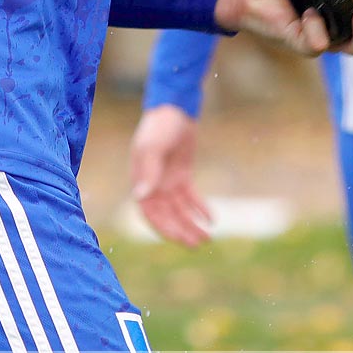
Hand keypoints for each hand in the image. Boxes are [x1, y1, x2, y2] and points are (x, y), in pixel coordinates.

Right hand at [129, 105, 210, 245]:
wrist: (174, 109)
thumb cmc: (159, 126)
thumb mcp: (153, 147)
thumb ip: (148, 170)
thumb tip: (142, 196)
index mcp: (141, 181)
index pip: (150, 213)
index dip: (164, 228)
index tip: (179, 238)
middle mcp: (153, 185)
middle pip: (167, 216)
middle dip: (181, 231)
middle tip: (198, 243)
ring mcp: (167, 181)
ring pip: (180, 210)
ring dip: (192, 224)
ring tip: (207, 237)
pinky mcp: (181, 175)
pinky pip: (190, 197)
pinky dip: (199, 208)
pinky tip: (211, 219)